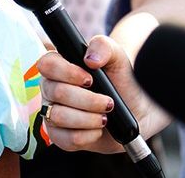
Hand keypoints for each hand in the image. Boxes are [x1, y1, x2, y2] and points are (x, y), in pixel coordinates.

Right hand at [37, 35, 168, 153]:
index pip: (45, 64)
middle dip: (87, 99)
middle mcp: (52, 90)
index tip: (89, 78)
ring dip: (89, 118)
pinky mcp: (61, 136)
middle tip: (108, 101)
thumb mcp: (118, 57)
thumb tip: (90, 59)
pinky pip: (66, 139)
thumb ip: (104, 46)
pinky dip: (88, 135)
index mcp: (59, 68)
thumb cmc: (122, 80)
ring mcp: (53, 113)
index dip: (66, 72)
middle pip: (55, 93)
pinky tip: (98, 129)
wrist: (139, 107)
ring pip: (59, 116)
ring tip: (105, 116)